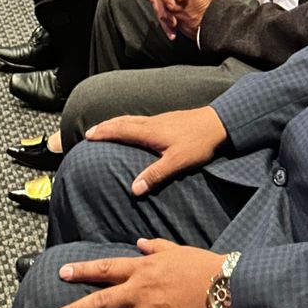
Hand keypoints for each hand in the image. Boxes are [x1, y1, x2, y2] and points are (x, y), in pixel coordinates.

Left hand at [53, 240, 224, 307]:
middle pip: (101, 303)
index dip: (82, 271)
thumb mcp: (175, 249)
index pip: (104, 269)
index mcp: (141, 270)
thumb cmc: (201, 265)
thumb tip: (139, 243)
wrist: (224, 286)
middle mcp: (139, 294)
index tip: (62, 274)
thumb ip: (154, 246)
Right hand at [85, 106, 226, 195]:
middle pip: (123, 121)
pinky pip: (141, 120)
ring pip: (132, 119)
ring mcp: (160, 119)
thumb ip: (155, 175)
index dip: (104, 132)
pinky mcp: (168, 120)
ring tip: (107, 127)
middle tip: (91, 131)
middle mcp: (152, 123)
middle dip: (105, 126)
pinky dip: (129, 122)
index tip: (88, 135)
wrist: (218, 123)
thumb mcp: (176, 162)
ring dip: (116, 123)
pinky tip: (135, 128)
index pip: (121, 130)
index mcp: (150, 132)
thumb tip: (133, 189)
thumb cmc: (198, 143)